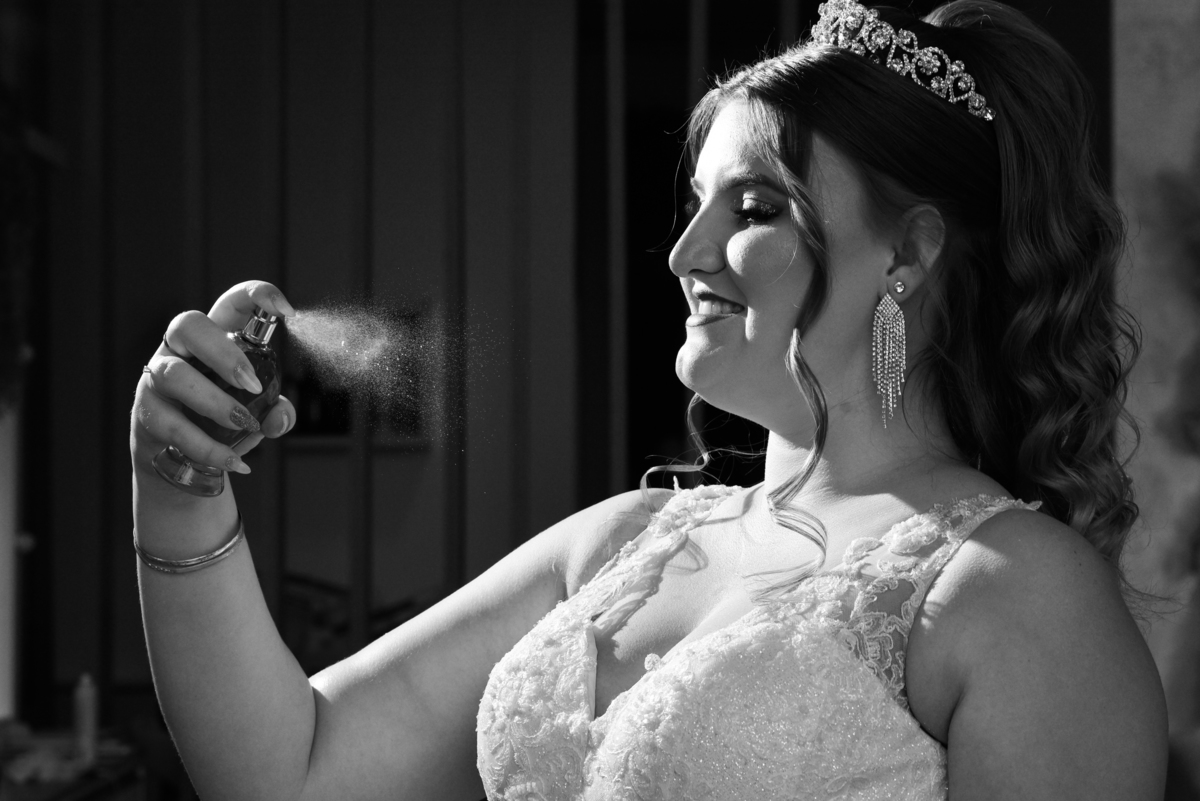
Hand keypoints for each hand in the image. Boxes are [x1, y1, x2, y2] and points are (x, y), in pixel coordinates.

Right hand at [131, 281, 296, 479]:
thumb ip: (275, 413)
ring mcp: (157, 379)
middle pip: (188, 325)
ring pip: (174, 375)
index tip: (286, 312)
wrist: (180, 463)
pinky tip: (236, 463)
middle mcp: (180, 350)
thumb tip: (279, 418)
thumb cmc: (222, 424)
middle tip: (253, 384)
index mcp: (214, 340)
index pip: (230, 303)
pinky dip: (208, 447)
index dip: (257, 296)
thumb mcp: (256, 414)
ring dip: (214, 401)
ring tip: (245, 425)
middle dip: (223, 352)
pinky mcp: (146, 413)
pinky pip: (173, 426)